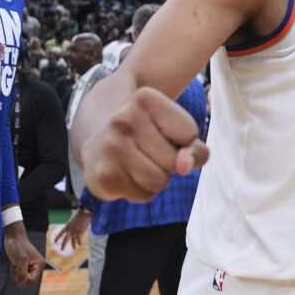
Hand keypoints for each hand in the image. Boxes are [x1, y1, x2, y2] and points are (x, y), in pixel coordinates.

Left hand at [4, 226, 44, 286]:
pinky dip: (15, 273)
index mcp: (39, 264)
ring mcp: (30, 266)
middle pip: (28, 280)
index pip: (32, 279)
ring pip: (23, 279)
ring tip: (14, 267)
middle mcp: (36, 266)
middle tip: (15, 269)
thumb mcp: (20, 260)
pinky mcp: (24, 265)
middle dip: (20, 277)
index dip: (24, 278)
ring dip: (16, 275)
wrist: (13, 237)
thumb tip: (22, 284)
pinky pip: (20, 275)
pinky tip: (14, 266)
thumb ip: (22, 273)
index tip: (17, 270)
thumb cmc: (18, 246)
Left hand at [54, 210, 90, 250]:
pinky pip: (79, 238)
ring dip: (73, 244)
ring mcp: (76, 230)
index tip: (55, 242)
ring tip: (74, 248)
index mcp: (68, 225)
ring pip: (73, 240)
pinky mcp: (81, 231)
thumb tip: (73, 227)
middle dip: (63, 244)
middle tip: (62, 249)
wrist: (84, 212)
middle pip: (66, 238)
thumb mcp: (73, 219)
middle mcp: (71, 229)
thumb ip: (72, 224)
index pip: (61, 232)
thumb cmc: (80, 214)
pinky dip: (79, 242)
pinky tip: (80, 245)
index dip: (58, 237)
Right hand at [82, 87, 208, 200]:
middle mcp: (123, 119)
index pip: (189, 134)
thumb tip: (185, 166)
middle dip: (172, 164)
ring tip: (143, 165)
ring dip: (159, 180)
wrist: (99, 145)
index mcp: (145, 99)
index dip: (186, 141)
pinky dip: (143, 191)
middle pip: (175, 161)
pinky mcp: (103, 177)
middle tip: (153, 152)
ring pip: (160, 181)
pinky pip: (144, 195)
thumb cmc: (150, 137)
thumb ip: (195, 148)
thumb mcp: (177, 131)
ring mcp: (110, 148)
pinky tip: (128, 175)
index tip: (167, 134)